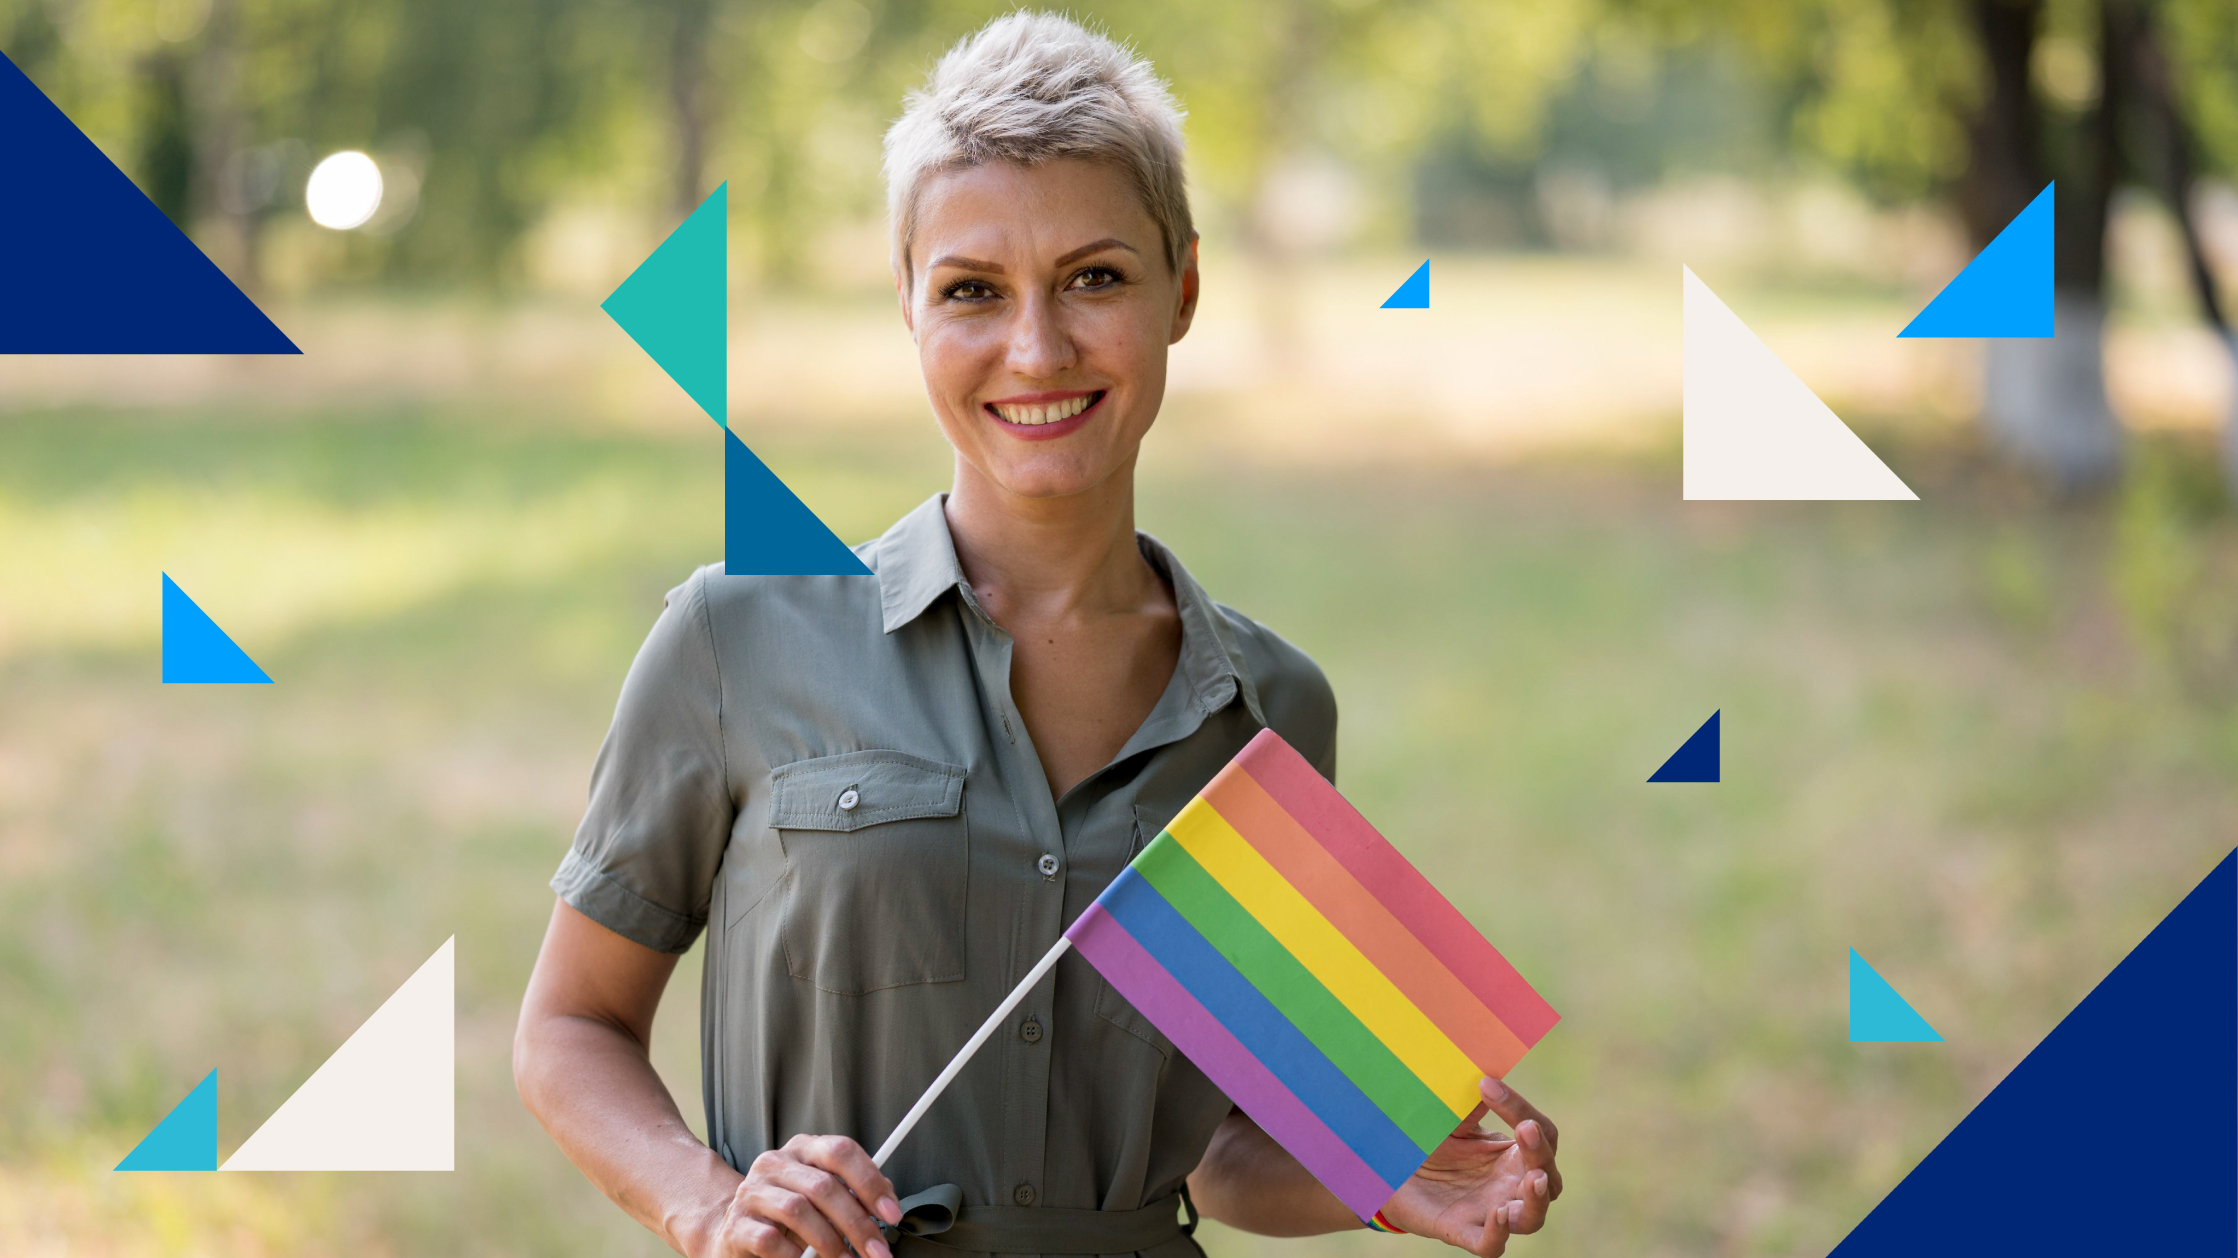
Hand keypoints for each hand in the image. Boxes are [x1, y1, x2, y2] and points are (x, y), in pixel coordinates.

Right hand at [694, 1134, 903, 1257]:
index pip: (841, 1151)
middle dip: (857, 1224)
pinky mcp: (737, 1223)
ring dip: (829, 1242)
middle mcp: (776, 1163)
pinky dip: (793, 1254)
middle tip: (876, 1250)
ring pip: (798, 1210)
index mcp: (803, 1149)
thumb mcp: (822, 1196)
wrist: (737, 1229)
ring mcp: (753, 1191)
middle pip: (824, 1186)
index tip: (891, 1213)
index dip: (869, 1182)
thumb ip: (853, 1192)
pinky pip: (770, 1238)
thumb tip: (886, 1199)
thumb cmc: (786, 1213)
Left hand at [1379, 1077, 1562, 1255]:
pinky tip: (1498, 1213)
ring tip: (1532, 1178)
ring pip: (1532, 1218)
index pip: (1540, 1134)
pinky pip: (1491, 1245)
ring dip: (1537, 1199)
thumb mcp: (1452, 1120)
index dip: (1522, 1109)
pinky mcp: (1462, 1231)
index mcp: (1513, 1155)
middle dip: (1542, 1153)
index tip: (1487, 1085)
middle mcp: (1510, 1186)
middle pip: (1547, 1176)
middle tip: (1526, 1129)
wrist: (1390, 1171)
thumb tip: (1487, 1078)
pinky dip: (1498, 1233)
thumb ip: (1470, 1106)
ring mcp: (1489, 1211)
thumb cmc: (1430, 1144)